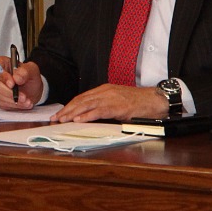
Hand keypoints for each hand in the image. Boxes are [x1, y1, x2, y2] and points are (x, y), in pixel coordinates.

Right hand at [0, 57, 42, 109]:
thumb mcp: (31, 70)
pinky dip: (15, 106)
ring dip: (14, 102)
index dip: (3, 78)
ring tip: (27, 101)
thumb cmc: (29, 76)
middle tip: (23, 97)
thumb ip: (25, 71)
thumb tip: (17, 77)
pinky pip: (3, 104)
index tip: (12, 84)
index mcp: (0, 63)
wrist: (32, 88)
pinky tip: (24, 104)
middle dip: (9, 93)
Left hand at [51, 83, 167, 122]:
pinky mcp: (118, 107)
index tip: (59, 113)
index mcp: (104, 90)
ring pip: (87, 105)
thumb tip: (91, 115)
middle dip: (67, 110)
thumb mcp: (118, 101)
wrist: (156, 100)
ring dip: (73, 113)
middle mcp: (105, 92)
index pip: (82, 98)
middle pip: (81, 101)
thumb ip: (105, 105)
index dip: (69, 106)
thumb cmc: (139, 103)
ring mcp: (111, 98)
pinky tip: (78, 120)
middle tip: (55, 118)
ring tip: (62, 120)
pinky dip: (87, 116)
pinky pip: (99, 111)